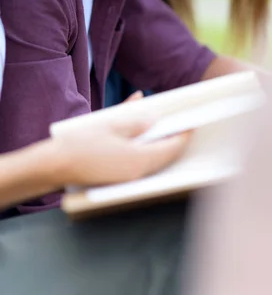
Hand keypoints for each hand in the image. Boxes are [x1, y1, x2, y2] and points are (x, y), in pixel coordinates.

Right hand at [50, 110, 189, 188]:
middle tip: (183, 128)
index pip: (170, 148)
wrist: (56, 165)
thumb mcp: (110, 125)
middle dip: (176, 143)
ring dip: (164, 149)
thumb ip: (134, 120)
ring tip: (168, 133)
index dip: (183, 136)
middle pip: (165, 158)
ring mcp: (128, 179)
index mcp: (138, 159)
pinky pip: (143, 166)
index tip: (192, 125)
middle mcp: (137, 173)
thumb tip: (152, 115)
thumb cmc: (82, 143)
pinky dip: (150, 154)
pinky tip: (148, 142)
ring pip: (155, 163)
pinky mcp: (119, 180)